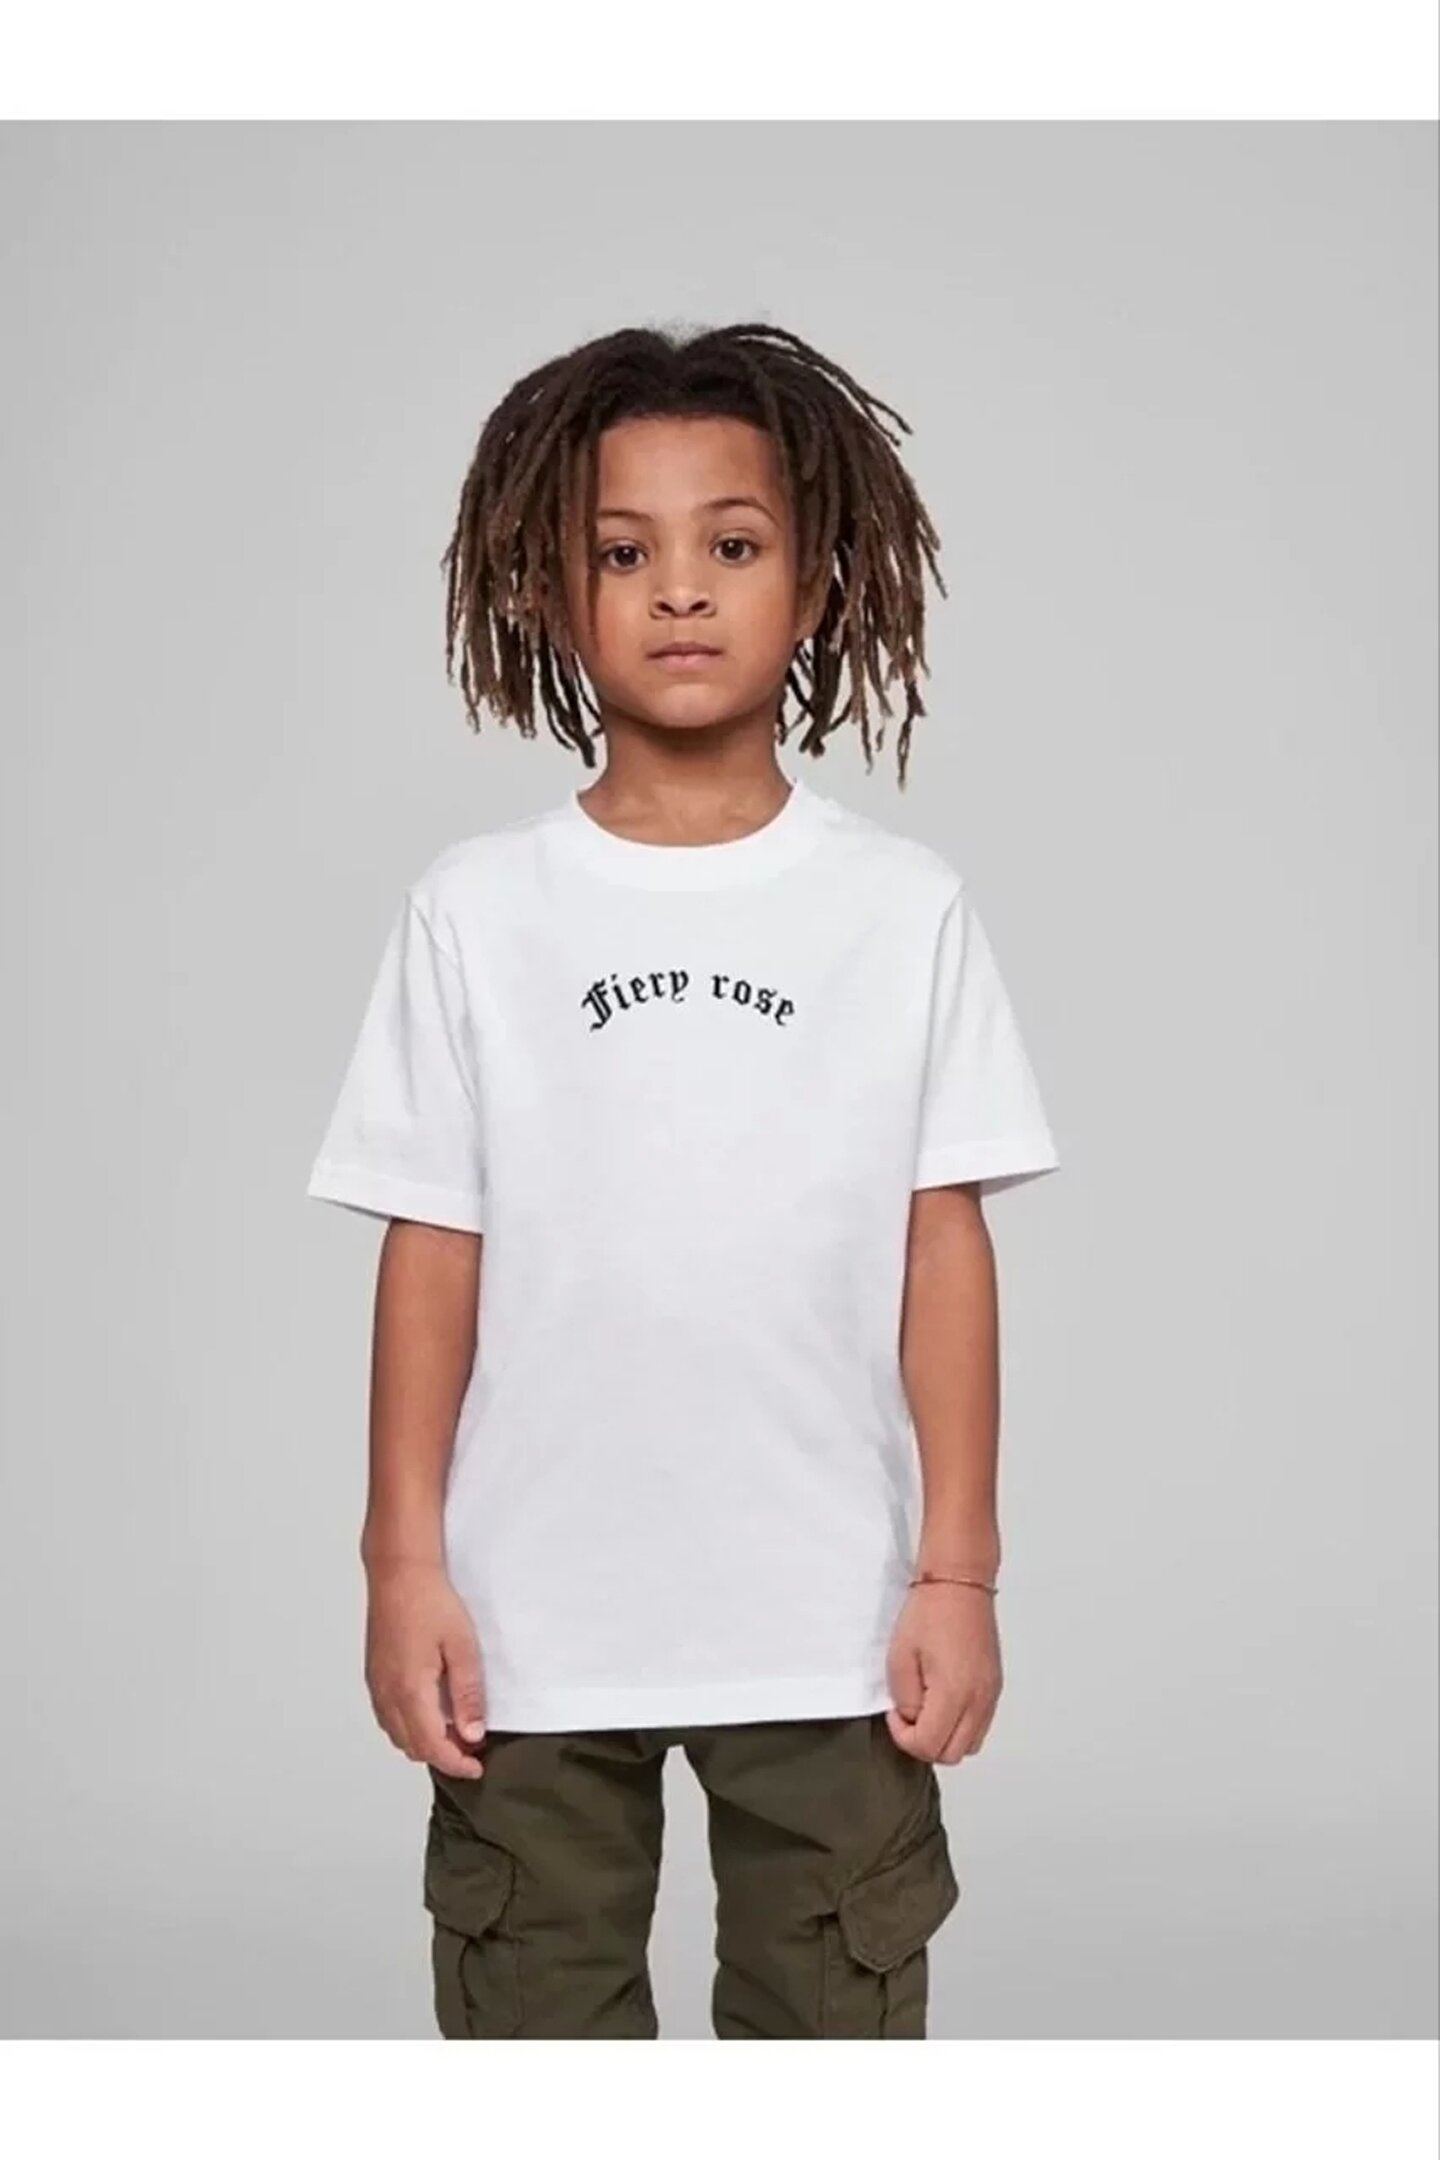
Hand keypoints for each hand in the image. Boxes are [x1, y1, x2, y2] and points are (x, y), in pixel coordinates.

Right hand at [364, 1558, 487, 1777]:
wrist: (399, 1574)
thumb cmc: (430, 1602)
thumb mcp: (462, 1647)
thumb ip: (467, 1694)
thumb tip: (472, 1734)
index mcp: (410, 1691)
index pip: (432, 1747)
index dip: (457, 1763)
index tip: (478, 1767)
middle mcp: (388, 1695)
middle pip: (413, 1747)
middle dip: (443, 1755)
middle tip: (472, 1747)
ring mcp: (377, 1687)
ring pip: (399, 1735)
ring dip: (425, 1742)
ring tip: (455, 1730)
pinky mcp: (375, 1676)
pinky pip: (389, 1718)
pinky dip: (410, 1727)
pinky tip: (430, 1713)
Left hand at [884, 1582, 1001, 1764]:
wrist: (959, 1583)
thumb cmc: (929, 1612)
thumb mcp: (900, 1657)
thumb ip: (905, 1699)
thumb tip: (913, 1719)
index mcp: (955, 1693)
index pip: (930, 1746)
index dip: (905, 1738)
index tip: (896, 1714)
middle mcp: (979, 1700)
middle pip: (953, 1754)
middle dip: (925, 1743)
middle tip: (909, 1715)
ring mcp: (991, 1694)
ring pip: (970, 1745)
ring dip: (945, 1738)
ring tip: (927, 1708)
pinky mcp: (995, 1686)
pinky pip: (980, 1725)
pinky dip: (961, 1726)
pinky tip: (944, 1702)